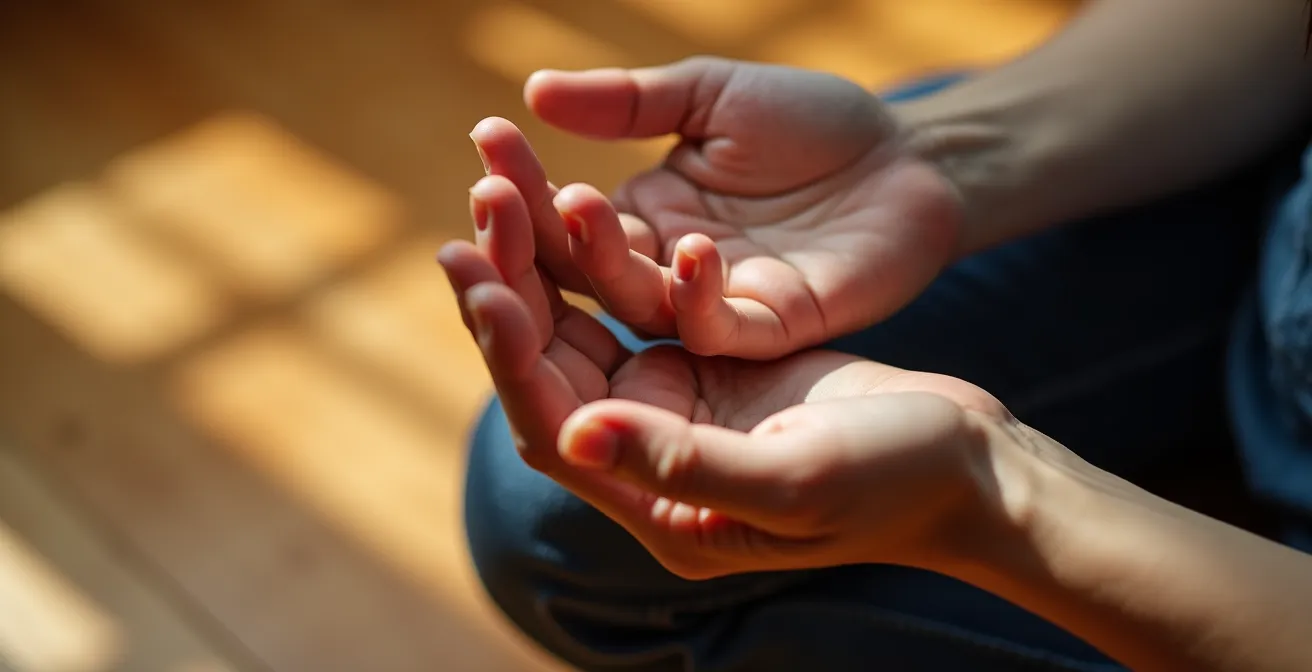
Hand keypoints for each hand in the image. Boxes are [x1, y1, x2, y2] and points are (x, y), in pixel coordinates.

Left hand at [440, 174, 1010, 577]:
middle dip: (508, 300)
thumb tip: (574, 434)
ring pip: (578, 339)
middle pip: (551, 377)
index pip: (557, 429)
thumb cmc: (894, 481)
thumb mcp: (794, 478)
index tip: (485, 282)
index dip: (513, 358)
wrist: (963, 461)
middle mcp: (649, 467)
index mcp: (661, 512)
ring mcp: (672, 417)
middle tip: (473, 218)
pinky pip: (626, 313)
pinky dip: (594, 265)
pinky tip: (566, 210)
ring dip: (540, 273)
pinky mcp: (699, 373)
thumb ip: (686, 465)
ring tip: (502, 197)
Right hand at [470, 57, 963, 359]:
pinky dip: (697, 298)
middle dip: (538, 231)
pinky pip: (721, 327)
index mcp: (643, 219)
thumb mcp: (713, 97)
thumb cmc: (812, 123)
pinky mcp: (772, 328)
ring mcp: (716, 304)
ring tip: (576, 204)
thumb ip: (630, 103)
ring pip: (640, 304)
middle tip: (494, 190)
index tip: (486, 136)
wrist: (912, 155)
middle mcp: (665, 269)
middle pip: (583, 270)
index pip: (565, 212)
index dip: (525, 181)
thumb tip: (535, 90)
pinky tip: (688, 249)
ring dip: (603, 263)